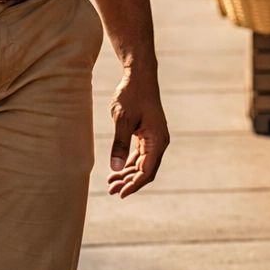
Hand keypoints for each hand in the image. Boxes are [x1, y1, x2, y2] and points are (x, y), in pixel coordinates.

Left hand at [105, 65, 168, 197]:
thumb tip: (116, 168)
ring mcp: (154, 138)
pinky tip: (117, 170)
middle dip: (129, 182)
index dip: (134, 185)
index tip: (120, 194)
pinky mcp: (148, 134)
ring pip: (142, 164)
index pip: (147, 171)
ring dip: (128, 174)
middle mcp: (159, 141)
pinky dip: (129, 163)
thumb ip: (119, 144)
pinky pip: (140, 155)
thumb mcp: (123, 120)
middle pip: (146, 171)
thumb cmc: (132, 95)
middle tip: (110, 190)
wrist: (139, 75)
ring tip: (110, 183)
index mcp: (157, 140)